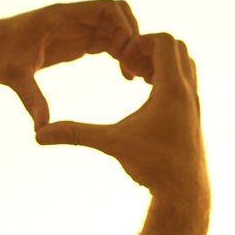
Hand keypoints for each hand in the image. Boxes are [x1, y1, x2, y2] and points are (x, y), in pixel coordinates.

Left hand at [0, 0, 147, 130]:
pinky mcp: (76, 39)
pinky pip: (108, 39)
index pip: (107, 8)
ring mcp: (76, 28)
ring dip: (130, 47)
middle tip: (134, 68)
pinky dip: (122, 53)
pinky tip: (125, 77)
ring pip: (117, 26)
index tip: (124, 59)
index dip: (124, 29)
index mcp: (61, 17)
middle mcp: (72, 18)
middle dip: (132, 38)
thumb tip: (41, 129)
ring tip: (133, 76)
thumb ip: (32, 100)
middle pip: (118, 14)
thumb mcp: (16, 79)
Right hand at [36, 32, 205, 199]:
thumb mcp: (111, 143)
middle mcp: (189, 92)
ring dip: (162, 64)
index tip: (123, 62)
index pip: (165, 40)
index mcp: (172, 89)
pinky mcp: (194, 116)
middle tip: (129, 68)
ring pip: (185, 63)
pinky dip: (168, 80)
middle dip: (151, 49)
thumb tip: (39, 135)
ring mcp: (195, 104)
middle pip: (178, 47)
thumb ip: (76, 134)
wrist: (184, 194)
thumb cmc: (153, 167)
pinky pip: (186, 83)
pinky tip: (148, 98)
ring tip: (138, 80)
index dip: (141, 42)